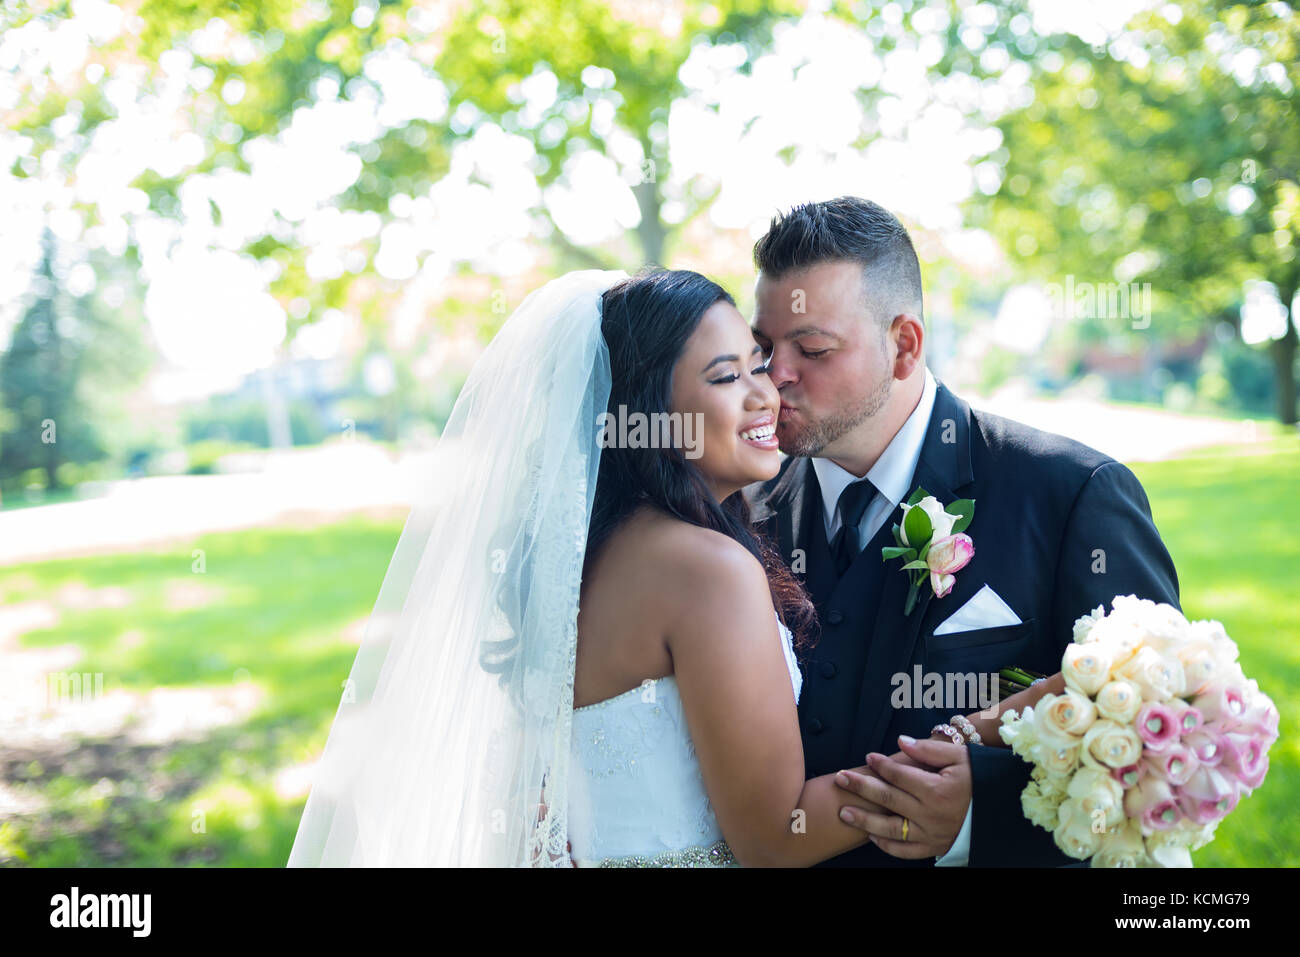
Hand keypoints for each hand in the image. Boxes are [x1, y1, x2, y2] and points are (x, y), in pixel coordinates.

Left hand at [834, 735, 970, 859]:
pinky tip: (871, 836)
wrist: (1002, 810)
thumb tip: (901, 741)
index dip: (881, 765)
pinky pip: (906, 851)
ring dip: (865, 820)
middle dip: (861, 787)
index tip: (868, 757)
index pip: (899, 775)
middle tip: (841, 778)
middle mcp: (931, 814)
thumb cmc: (980, 779)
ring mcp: (931, 834)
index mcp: (937, 789)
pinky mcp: (935, 848)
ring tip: (844, 811)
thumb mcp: (960, 757)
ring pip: (891, 829)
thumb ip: (929, 749)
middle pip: (888, 799)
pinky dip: (887, 846)